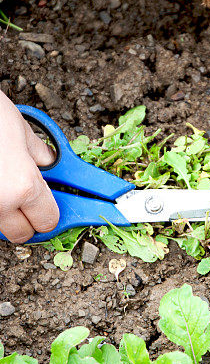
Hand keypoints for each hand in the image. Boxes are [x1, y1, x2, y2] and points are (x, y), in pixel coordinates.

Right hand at [0, 92, 58, 242]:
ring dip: (5, 213)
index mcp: (24, 187)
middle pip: (21, 234)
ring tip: (5, 185)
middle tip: (27, 201)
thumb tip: (48, 162)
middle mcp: (0, 203)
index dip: (51, 213)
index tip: (50, 207)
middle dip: (27, 220)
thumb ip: (39, 153)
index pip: (48, 221)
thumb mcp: (20, 129)